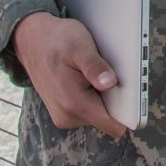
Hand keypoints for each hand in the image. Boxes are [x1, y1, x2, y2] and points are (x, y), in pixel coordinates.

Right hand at [12, 11, 126, 137]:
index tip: (133, 93)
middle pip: (108, 118)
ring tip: (93, 72)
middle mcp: (67, 116)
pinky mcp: (63, 111)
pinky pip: (89, 109)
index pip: (113, 125)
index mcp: (74, 103)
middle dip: (114, 98)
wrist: (31, 40)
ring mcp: (64, 116)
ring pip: (99, 113)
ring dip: (102, 95)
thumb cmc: (57, 40)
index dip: (128, 110)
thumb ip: (95, 67)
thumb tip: (110, 83)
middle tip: (107, 73)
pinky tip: (86, 77)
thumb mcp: (80, 46)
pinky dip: (92, 94)